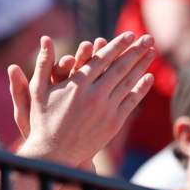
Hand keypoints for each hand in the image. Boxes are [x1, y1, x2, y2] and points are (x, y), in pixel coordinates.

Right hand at [9, 32, 154, 165]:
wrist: (54, 154)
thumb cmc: (42, 120)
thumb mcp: (38, 89)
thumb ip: (44, 63)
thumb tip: (45, 38)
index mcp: (76, 84)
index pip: (102, 59)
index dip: (117, 45)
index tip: (129, 34)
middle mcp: (94, 94)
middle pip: (120, 67)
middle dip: (135, 51)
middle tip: (148, 38)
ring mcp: (106, 109)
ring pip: (129, 82)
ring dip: (142, 65)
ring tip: (151, 52)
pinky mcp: (113, 123)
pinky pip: (131, 102)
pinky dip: (141, 88)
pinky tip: (148, 77)